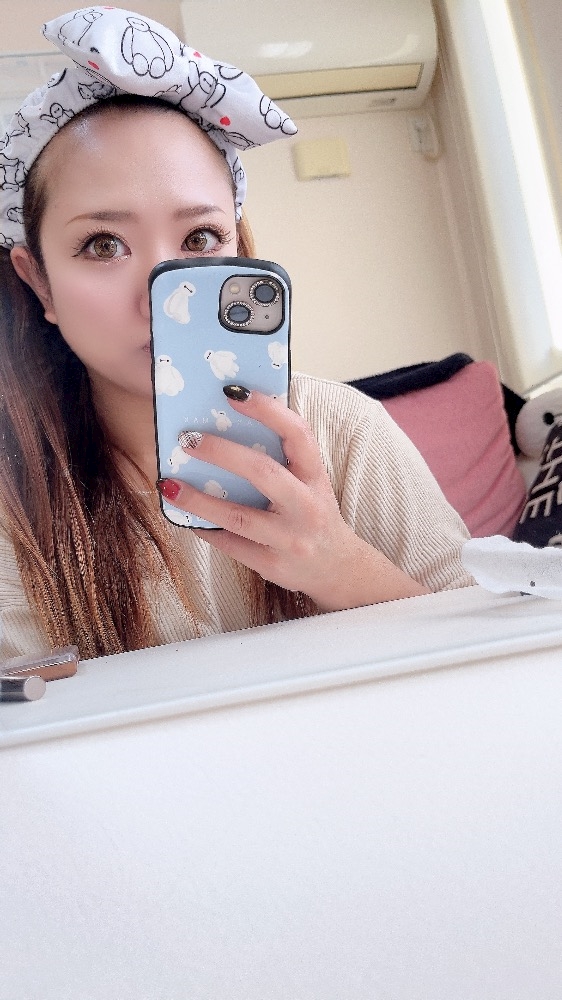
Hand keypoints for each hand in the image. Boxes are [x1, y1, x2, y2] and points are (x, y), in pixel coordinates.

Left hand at [157, 389, 429, 610]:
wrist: (339, 571)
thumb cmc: (314, 515)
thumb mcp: (310, 483)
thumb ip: (282, 459)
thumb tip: (228, 426)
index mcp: (316, 476)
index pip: (297, 434)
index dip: (267, 410)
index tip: (232, 392)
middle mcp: (306, 506)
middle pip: (262, 472)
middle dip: (221, 453)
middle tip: (187, 439)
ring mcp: (290, 538)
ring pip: (238, 516)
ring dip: (199, 500)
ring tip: (169, 485)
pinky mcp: (272, 564)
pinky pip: (230, 544)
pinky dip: (204, 528)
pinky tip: (184, 516)